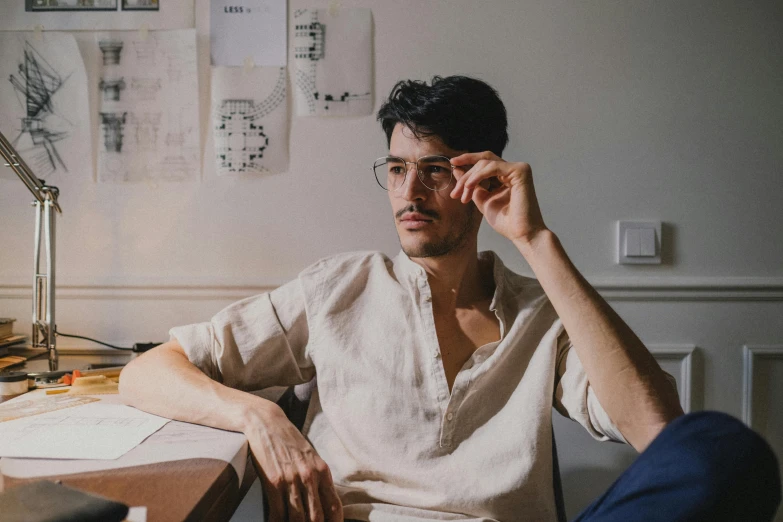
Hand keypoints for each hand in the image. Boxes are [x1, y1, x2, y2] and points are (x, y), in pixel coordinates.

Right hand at [244, 405, 342, 521]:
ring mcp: (292, 480)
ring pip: (297, 518)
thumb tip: (322, 501)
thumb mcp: (310, 456)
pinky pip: (277, 512)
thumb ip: (317, 477)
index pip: (334, 505)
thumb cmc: (289, 440)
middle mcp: (309, 476)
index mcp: (322, 471)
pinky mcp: (274, 482)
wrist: (267, 422)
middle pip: (316, 517)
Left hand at [450, 151, 547, 244]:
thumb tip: (457, 169)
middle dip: (466, 174)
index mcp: (505, 176)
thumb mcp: (482, 200)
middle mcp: (512, 170)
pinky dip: (478, 175)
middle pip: (483, 160)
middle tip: (455, 192)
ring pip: (486, 163)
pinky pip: (493, 167)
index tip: (452, 164)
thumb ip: (471, 185)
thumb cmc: (506, 221)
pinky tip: (469, 186)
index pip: (484, 162)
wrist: (521, 234)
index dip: (468, 160)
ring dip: (470, 178)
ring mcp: (518, 169)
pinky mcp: (521, 171)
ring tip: (463, 194)